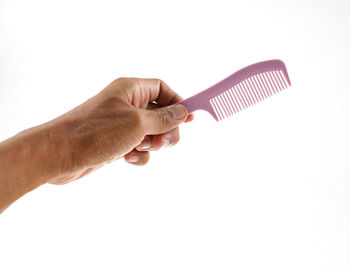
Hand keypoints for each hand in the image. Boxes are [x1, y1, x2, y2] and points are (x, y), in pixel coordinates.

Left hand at [47, 77, 192, 183]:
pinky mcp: (115, 143)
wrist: (59, 155)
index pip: (162, 88)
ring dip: (152, 145)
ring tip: (140, 148)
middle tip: (164, 143)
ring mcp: (121, 125)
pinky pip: (138, 148)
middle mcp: (126, 104)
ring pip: (151, 133)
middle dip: (166, 130)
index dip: (177, 102)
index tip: (190, 118)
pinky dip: (138, 155)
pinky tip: (127, 158)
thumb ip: (164, 118)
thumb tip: (183, 112)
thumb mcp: (137, 123)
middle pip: (160, 113)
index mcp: (130, 90)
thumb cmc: (96, 132)